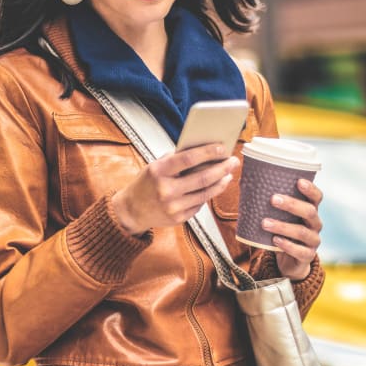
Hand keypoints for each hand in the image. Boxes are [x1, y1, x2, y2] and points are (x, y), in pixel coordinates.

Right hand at [111, 144, 238, 235]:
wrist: (132, 210)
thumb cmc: (147, 183)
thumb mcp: (155, 166)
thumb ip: (176, 159)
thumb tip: (205, 151)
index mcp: (159, 172)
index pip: (188, 159)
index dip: (208, 152)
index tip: (222, 147)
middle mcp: (166, 190)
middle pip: (202, 178)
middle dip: (222, 168)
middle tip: (233, 161)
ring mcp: (173, 206)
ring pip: (205, 193)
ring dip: (221, 182)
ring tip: (228, 173)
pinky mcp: (178, 218)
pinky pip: (199, 204)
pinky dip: (208, 194)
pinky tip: (214, 186)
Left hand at [264, 179, 323, 280]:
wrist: (290, 260)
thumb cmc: (283, 231)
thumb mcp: (279, 216)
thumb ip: (269, 201)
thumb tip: (243, 180)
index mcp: (310, 210)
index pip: (317, 197)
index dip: (310, 189)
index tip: (298, 181)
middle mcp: (315, 224)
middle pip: (309, 212)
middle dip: (291, 205)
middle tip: (273, 199)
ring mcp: (313, 240)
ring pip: (302, 232)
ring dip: (282, 226)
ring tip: (265, 223)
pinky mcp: (307, 255)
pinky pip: (300, 251)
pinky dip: (287, 245)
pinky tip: (274, 240)